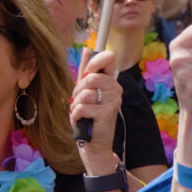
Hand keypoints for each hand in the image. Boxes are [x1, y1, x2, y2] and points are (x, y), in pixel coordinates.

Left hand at [71, 48, 121, 174]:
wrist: (93, 142)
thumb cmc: (88, 116)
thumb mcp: (83, 91)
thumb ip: (85, 71)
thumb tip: (87, 49)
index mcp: (110, 80)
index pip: (108, 57)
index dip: (93, 62)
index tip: (85, 73)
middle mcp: (116, 88)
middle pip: (91, 77)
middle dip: (78, 90)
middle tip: (79, 101)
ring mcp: (114, 100)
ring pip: (85, 93)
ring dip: (76, 104)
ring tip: (81, 112)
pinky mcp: (109, 112)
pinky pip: (83, 107)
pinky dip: (76, 115)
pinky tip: (81, 120)